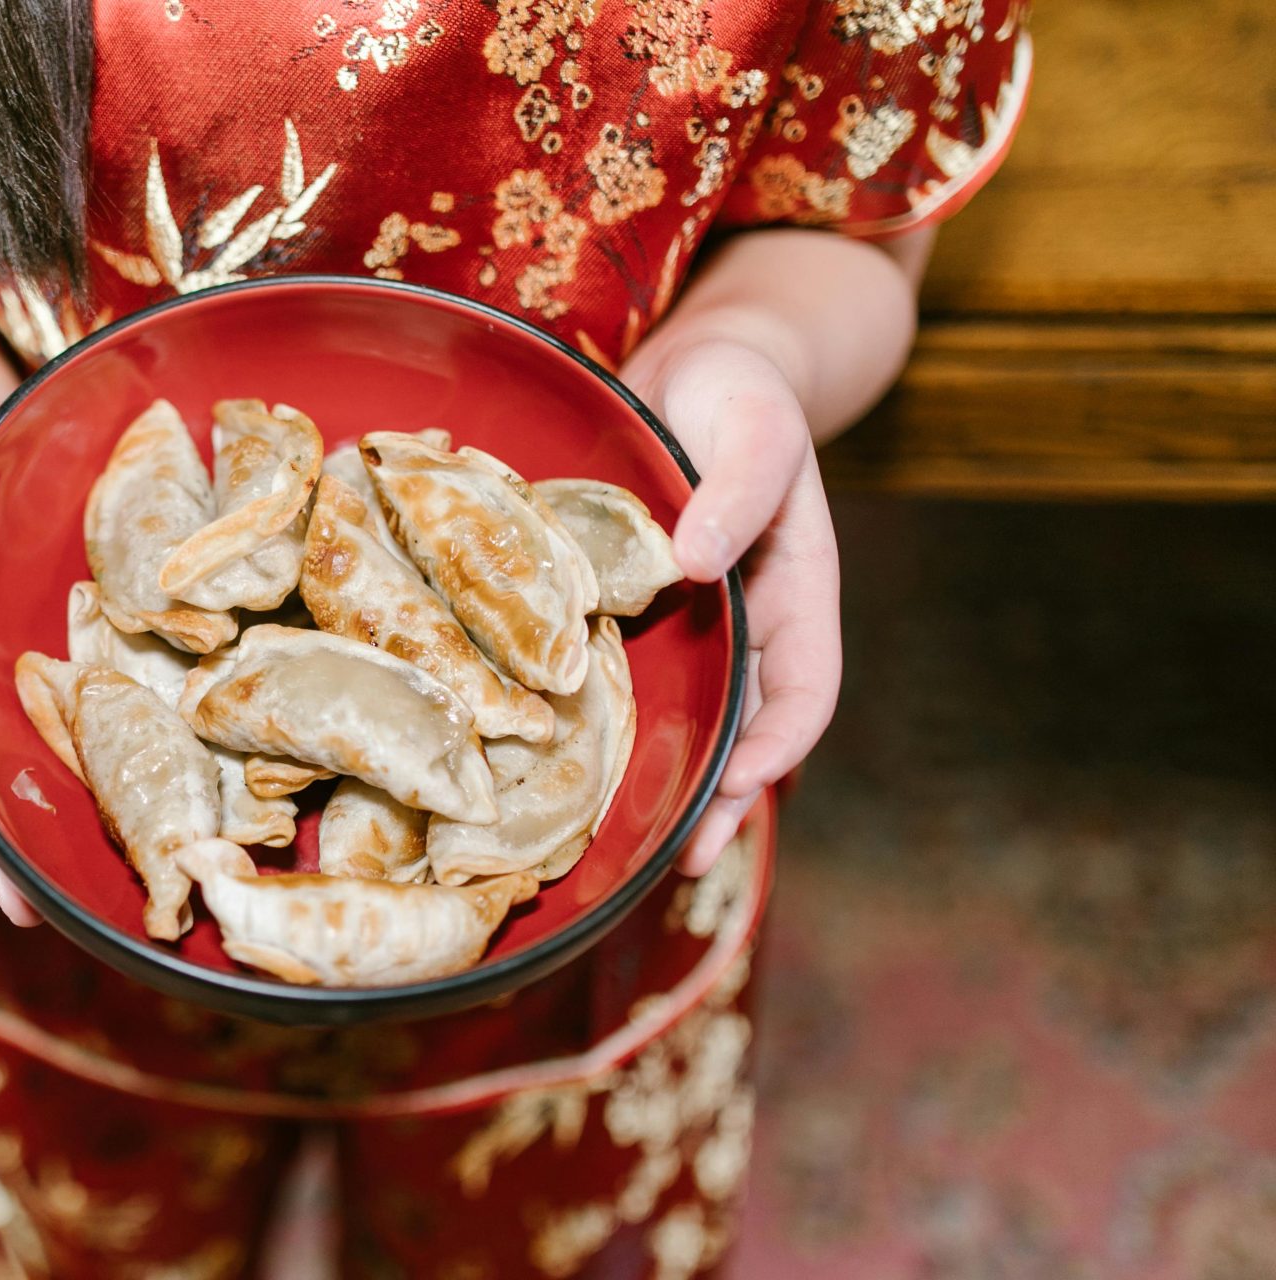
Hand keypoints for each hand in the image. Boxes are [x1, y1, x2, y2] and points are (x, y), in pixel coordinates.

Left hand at [628, 336, 842, 875]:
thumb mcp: (753, 424)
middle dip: (720, 801)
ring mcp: (692, 625)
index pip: (802, 694)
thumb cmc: (738, 390)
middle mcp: (746, 623)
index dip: (776, 749)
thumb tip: (701, 562)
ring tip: (626, 845)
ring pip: (686, 720)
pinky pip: (630, 682)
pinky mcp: (634, 612)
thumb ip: (738, 487)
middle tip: (681, 859)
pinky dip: (614, 728)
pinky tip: (566, 762)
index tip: (737, 787)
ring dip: (667, 783)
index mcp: (795, 595)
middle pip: (743, 732)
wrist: (695, 362)